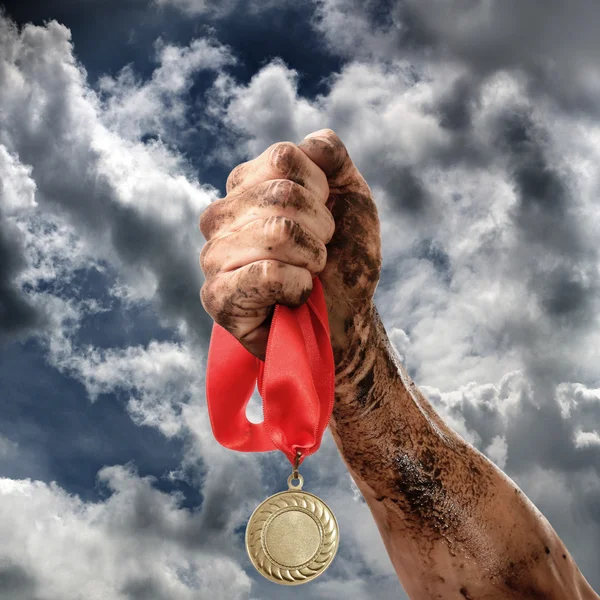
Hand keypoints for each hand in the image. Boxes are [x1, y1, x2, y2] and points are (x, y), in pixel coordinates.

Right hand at [198, 128, 381, 365]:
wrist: (347, 316)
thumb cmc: (345, 258)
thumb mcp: (350, 198)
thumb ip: (331, 158)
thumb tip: (311, 141)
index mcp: (246, 186)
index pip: (284, 158)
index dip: (322, 191)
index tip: (324, 220)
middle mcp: (220, 216)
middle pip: (283, 194)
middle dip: (321, 230)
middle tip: (318, 254)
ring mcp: (213, 256)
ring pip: (278, 232)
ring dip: (312, 260)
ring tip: (305, 276)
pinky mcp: (217, 297)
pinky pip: (267, 273)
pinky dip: (298, 287)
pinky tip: (293, 298)